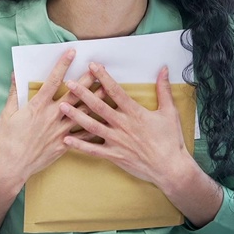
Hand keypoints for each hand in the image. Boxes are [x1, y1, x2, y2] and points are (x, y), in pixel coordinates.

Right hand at [0, 49, 95, 194]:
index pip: (53, 81)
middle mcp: (52, 117)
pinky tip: (105, 122)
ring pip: (83, 113)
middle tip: (99, 69)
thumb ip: (14, 93)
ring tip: (108, 90)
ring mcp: (60, 131)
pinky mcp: (64, 145)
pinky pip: (83, 136)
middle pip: (74, 95)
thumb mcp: (7, 114)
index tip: (72, 53)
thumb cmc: (6, 141)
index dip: (63, 65)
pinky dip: (94, 128)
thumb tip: (15, 75)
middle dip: (87, 80)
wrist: (10, 168)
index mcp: (38, 107)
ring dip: (96, 101)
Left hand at [59, 63, 191, 190]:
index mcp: (135, 113)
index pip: (116, 91)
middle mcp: (123, 125)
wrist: (170, 168)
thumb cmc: (171, 140)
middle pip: (99, 106)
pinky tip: (66, 140)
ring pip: (92, 126)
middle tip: (69, 83)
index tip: (93, 66)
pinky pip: (94, 150)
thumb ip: (164, 89)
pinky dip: (79, 145)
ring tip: (62, 106)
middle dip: (83, 93)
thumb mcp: (169, 111)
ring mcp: (117, 141)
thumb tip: (164, 69)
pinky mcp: (115, 155)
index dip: (103, 77)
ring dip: (76, 116)